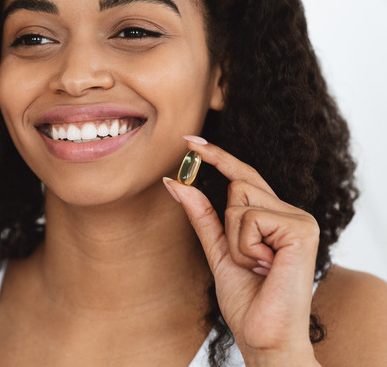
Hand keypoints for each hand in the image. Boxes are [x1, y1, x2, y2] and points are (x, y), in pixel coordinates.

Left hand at [163, 137, 320, 365]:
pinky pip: (249, 219)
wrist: (265, 335)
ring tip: (258, 267)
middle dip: (227, 225)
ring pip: (238, 201)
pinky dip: (245, 247)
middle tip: (249, 261)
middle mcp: (292, 212)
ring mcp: (300, 219)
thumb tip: (175, 181)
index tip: (189, 140)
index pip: (243, 178)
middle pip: (237, 186)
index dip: (217, 157)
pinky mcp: (301, 228)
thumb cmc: (247, 299)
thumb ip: (201, 216)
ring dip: (235, 240)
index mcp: (275, 216)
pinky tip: (265, 266)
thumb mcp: (217, 250)